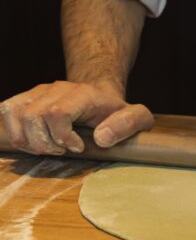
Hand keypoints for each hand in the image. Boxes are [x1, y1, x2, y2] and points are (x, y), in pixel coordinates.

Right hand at [0, 81, 153, 155]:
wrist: (99, 97)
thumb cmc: (116, 113)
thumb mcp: (138, 117)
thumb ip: (128, 124)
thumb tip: (102, 138)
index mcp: (83, 93)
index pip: (58, 111)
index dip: (62, 136)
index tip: (78, 148)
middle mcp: (56, 88)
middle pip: (33, 116)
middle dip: (46, 143)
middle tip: (63, 150)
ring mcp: (37, 92)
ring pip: (14, 114)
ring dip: (28, 140)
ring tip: (49, 147)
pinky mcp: (24, 99)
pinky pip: (5, 112)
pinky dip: (15, 133)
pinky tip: (33, 143)